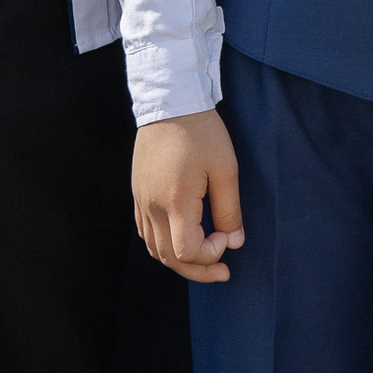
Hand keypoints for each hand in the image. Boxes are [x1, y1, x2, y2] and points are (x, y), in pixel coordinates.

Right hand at [132, 109, 242, 281]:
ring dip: (180, 261)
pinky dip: (164, 244)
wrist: (169, 101)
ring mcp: (141, 200)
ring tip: (204, 258)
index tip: (227, 237)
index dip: (210, 255)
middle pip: (168, 258)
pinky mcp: (137, 193)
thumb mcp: (226, 169)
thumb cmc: (201, 132)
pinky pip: (145, 232)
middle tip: (223, 270)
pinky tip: (183, 238)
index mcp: (175, 200)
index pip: (186, 251)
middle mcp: (152, 205)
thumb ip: (230, 210)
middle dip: (198, 270)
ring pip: (154, 249)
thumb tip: (234, 242)